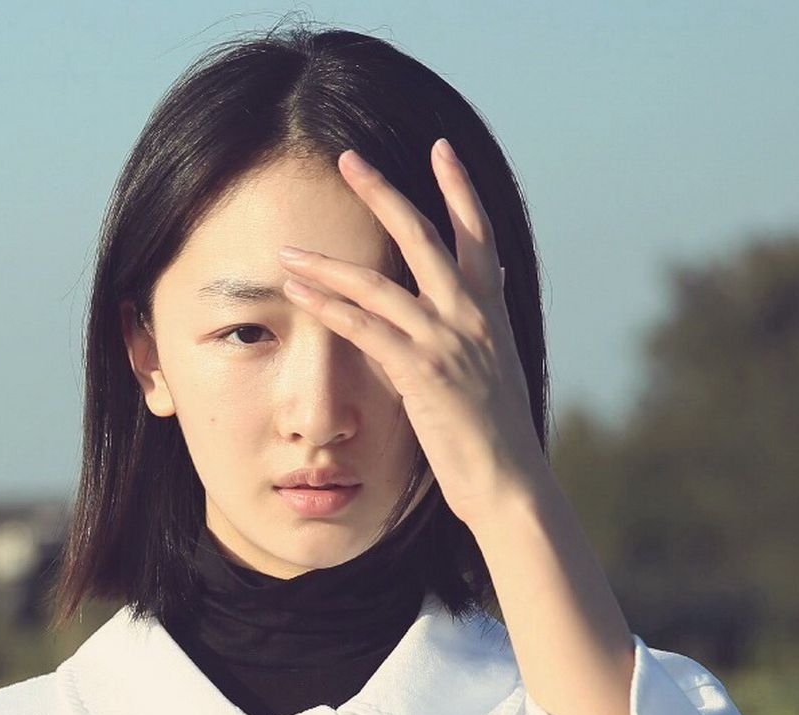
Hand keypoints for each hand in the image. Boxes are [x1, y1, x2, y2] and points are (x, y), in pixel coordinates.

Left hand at [275, 139, 549, 530]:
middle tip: (347, 159)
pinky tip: (298, 296)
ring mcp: (448, 342)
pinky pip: (367, 330)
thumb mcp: (491, 368)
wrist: (510, 482)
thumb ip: (474, 326)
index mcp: (491, 310)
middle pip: (423, 236)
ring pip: (379, 283)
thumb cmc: (494, 434)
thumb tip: (476, 291)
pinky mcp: (424, 373)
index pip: (478, 233)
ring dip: (327, 264)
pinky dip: (329, 310)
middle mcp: (473, 315)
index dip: (459, 189)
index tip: (441, 148)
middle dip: (382, 194)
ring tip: (288, 250)